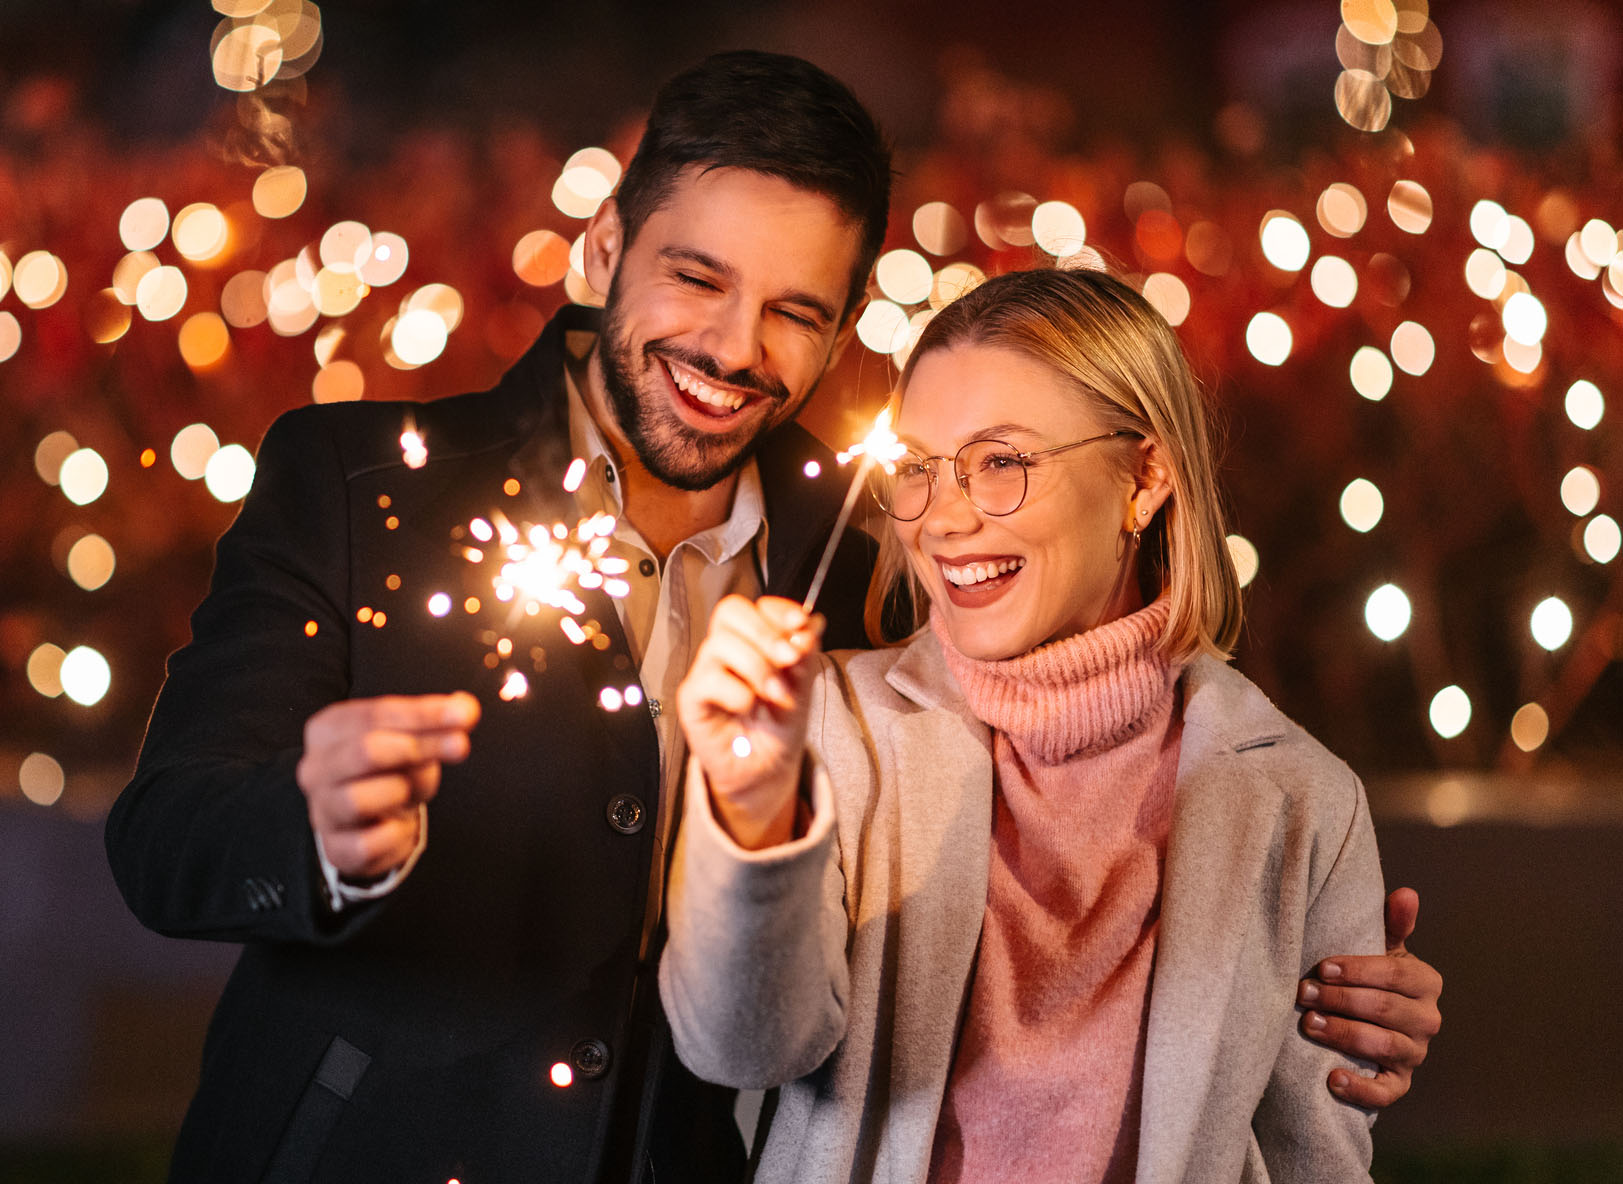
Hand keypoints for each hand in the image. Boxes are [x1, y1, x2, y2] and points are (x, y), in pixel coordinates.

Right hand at [296, 692, 480, 880]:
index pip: (375, 714)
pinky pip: (368, 844)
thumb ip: (438, 720)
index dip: (424, 714)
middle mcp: (316, 769)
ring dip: (399, 792)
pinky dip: (397, 835)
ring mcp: (322, 810)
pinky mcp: (336, 848)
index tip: (464, 716)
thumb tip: (464, 709)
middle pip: (366, 751)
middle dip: (419, 747)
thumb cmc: (391, 768)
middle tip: (460, 746)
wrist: (374, 818)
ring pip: (357, 799)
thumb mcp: (414, 737)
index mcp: (329, 729)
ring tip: (409, 792)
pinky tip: (403, 825)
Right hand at [676, 595, 822, 849]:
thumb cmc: (779, 724)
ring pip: (719, 644)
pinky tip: (749, 709)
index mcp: (750, 640)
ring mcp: (705, 673)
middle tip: (790, 660)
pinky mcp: (692, 699)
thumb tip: (813, 623)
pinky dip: (738, 693)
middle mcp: (724, 651)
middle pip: (729, 612)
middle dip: (765, 633)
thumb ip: (806, 653)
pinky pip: (709, 680)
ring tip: (776, 695)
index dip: (778, 610)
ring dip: (757, 668)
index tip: (802, 624)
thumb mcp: (803, 684)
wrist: (768, 769)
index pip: (753, 606)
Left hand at [1298, 886, 1442, 1107]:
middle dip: (1341, 1001)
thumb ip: (1391, 923)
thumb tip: (1406, 893)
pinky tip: (1332, 1078)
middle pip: (1385, 1010)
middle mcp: (1427, 1020)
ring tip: (1308, 1024)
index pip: (1394, 975)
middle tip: (1303, 994)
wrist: (1368, 1018)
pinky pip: (1386, 1092)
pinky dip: (1361, 1088)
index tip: (1321, 968)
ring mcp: (1415, 1053)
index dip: (1357, 971)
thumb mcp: (1381, 947)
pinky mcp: (1400, 1082)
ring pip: (1383, 1046)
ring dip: (1343, 1035)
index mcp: (1425, 982)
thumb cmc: (1370, 975)